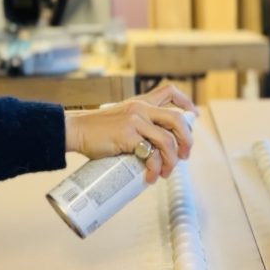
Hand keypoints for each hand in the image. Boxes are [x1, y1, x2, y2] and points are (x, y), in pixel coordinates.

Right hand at [64, 85, 197, 183]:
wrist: (76, 130)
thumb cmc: (97, 131)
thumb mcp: (122, 119)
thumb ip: (139, 125)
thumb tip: (157, 148)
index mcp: (141, 102)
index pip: (170, 92)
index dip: (187, 103)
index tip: (194, 116)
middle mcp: (141, 108)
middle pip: (177, 119)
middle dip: (187, 140)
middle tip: (184, 156)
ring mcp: (135, 121)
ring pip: (167, 141)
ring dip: (171, 161)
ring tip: (164, 173)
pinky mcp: (128, 135)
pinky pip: (151, 155)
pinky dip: (154, 169)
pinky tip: (150, 177)